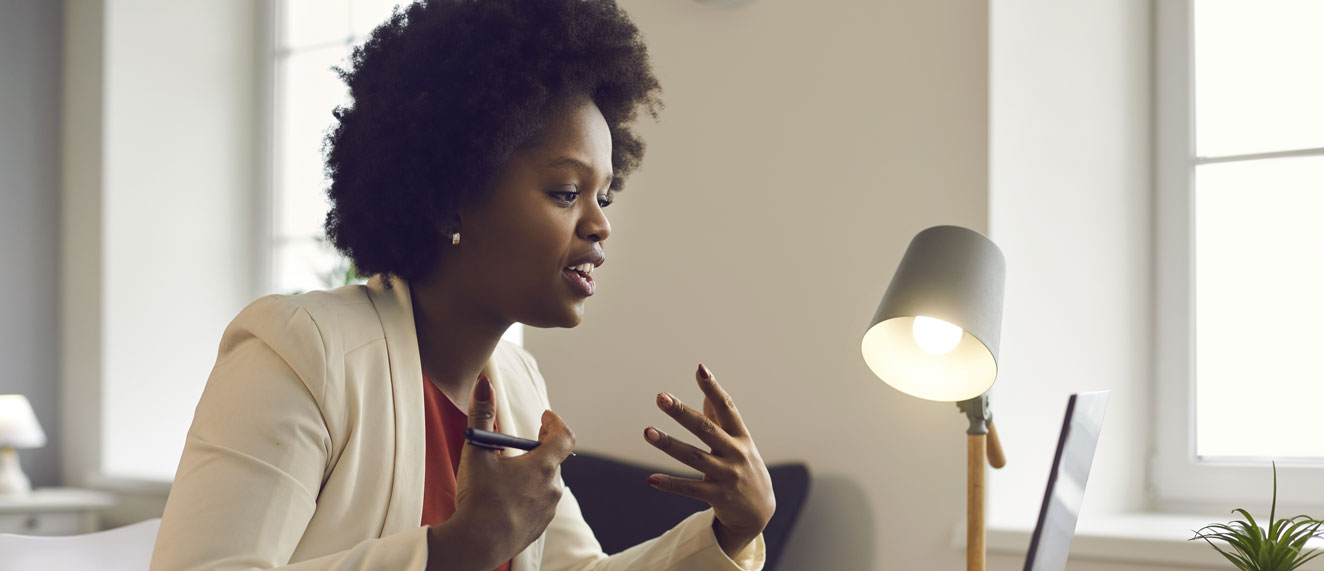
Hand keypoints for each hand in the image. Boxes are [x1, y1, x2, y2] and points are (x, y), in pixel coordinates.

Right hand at [434, 377, 574, 569]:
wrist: (476, 545)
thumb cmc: (479, 498)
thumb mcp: (477, 451)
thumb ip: (481, 415)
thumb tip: (485, 383)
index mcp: (543, 466)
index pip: (564, 436)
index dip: (555, 422)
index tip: (545, 416)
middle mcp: (552, 487)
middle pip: (553, 459)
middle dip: (539, 447)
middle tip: (522, 442)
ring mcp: (548, 509)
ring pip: (545, 482)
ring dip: (532, 472)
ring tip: (510, 471)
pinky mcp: (539, 526)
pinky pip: (539, 503)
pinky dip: (527, 494)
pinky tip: (507, 497)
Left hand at [643, 364, 775, 557]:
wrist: (759, 511)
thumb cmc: (744, 467)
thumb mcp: (739, 442)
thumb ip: (721, 419)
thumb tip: (707, 392)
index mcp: (741, 436)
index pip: (727, 407)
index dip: (714, 388)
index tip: (700, 369)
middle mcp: (736, 453)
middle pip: (706, 429)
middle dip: (682, 412)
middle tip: (661, 397)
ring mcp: (727, 475)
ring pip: (694, 457)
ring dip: (669, 444)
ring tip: (648, 432)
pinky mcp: (717, 496)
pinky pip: (690, 489)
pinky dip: (670, 484)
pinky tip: (651, 479)